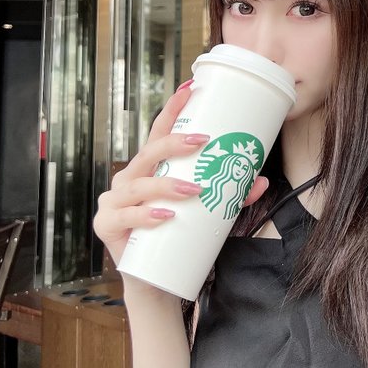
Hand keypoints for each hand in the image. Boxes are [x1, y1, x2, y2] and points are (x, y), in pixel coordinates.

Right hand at [93, 82, 268, 267]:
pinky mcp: (106, 225)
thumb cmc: (177, 235)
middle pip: (149, 153)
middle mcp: (129, 178)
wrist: (154, 278)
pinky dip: (146, 215)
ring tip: (194, 190)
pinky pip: (125, 216)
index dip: (173, 110)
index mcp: (150, 169)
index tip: (190, 89)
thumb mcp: (206, 212)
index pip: (159, 132)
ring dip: (167, 184)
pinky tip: (165, 216)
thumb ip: (230, 197)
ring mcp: (115, 201)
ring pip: (138, 184)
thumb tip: (260, 181)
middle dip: (175, 142)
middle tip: (204, 141)